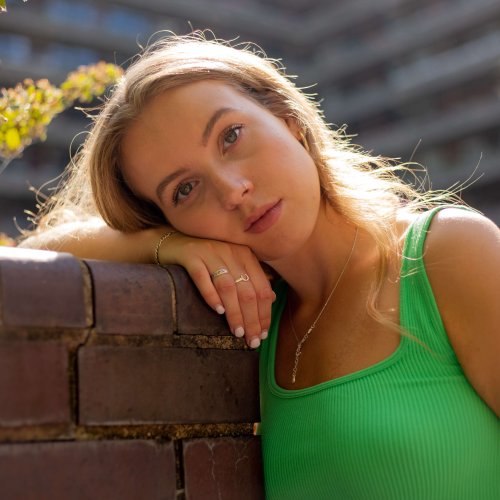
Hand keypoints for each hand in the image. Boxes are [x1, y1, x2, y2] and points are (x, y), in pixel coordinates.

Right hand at [159, 232, 275, 347]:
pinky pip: (202, 277)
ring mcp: (210, 253)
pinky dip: (211, 295)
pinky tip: (217, 311)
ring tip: (237, 332)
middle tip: (252, 340)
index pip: (261, 288)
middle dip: (252, 318)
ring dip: (234, 312)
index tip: (263, 334)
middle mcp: (230, 252)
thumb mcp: (232, 263)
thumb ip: (251, 278)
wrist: (174, 241)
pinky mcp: (191, 256)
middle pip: (247, 290)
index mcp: (245, 255)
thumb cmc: (207, 257)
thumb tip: (272, 298)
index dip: (264, 313)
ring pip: (228, 286)